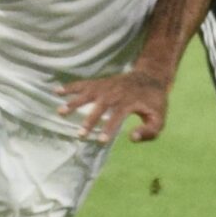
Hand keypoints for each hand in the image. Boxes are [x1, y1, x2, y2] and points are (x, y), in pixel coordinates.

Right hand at [55, 69, 170, 142]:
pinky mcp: (100, 83)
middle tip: (80, 134)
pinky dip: (70, 87)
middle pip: (100, 107)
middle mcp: (116, 93)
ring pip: (88, 94)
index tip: (100, 140)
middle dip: (90, 120)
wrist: (150, 77)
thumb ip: (149, 131)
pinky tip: (56, 91)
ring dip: (74, 103)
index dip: (109, 128)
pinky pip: (83, 84)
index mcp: (130, 102)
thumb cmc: (153, 102)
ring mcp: (106, 87)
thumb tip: (131, 138)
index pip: (118, 116)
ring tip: (60, 111)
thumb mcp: (159, 117)